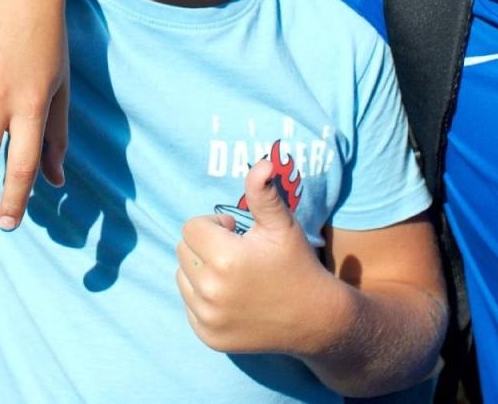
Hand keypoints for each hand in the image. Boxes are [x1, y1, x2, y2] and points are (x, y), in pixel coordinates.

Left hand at [177, 155, 347, 356]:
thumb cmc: (296, 264)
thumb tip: (263, 162)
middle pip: (183, 250)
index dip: (215, 226)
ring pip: (182, 276)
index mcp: (226, 259)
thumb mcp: (282, 225)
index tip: (237, 234)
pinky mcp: (207, 336)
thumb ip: (264, 193)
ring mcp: (208, 318)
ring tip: (233, 274)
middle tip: (237, 253)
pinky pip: (188, 304)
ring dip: (200, 270)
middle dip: (205, 245)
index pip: (191, 227)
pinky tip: (232, 297)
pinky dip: (202, 297)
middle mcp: (211, 291)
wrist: (315, 319)